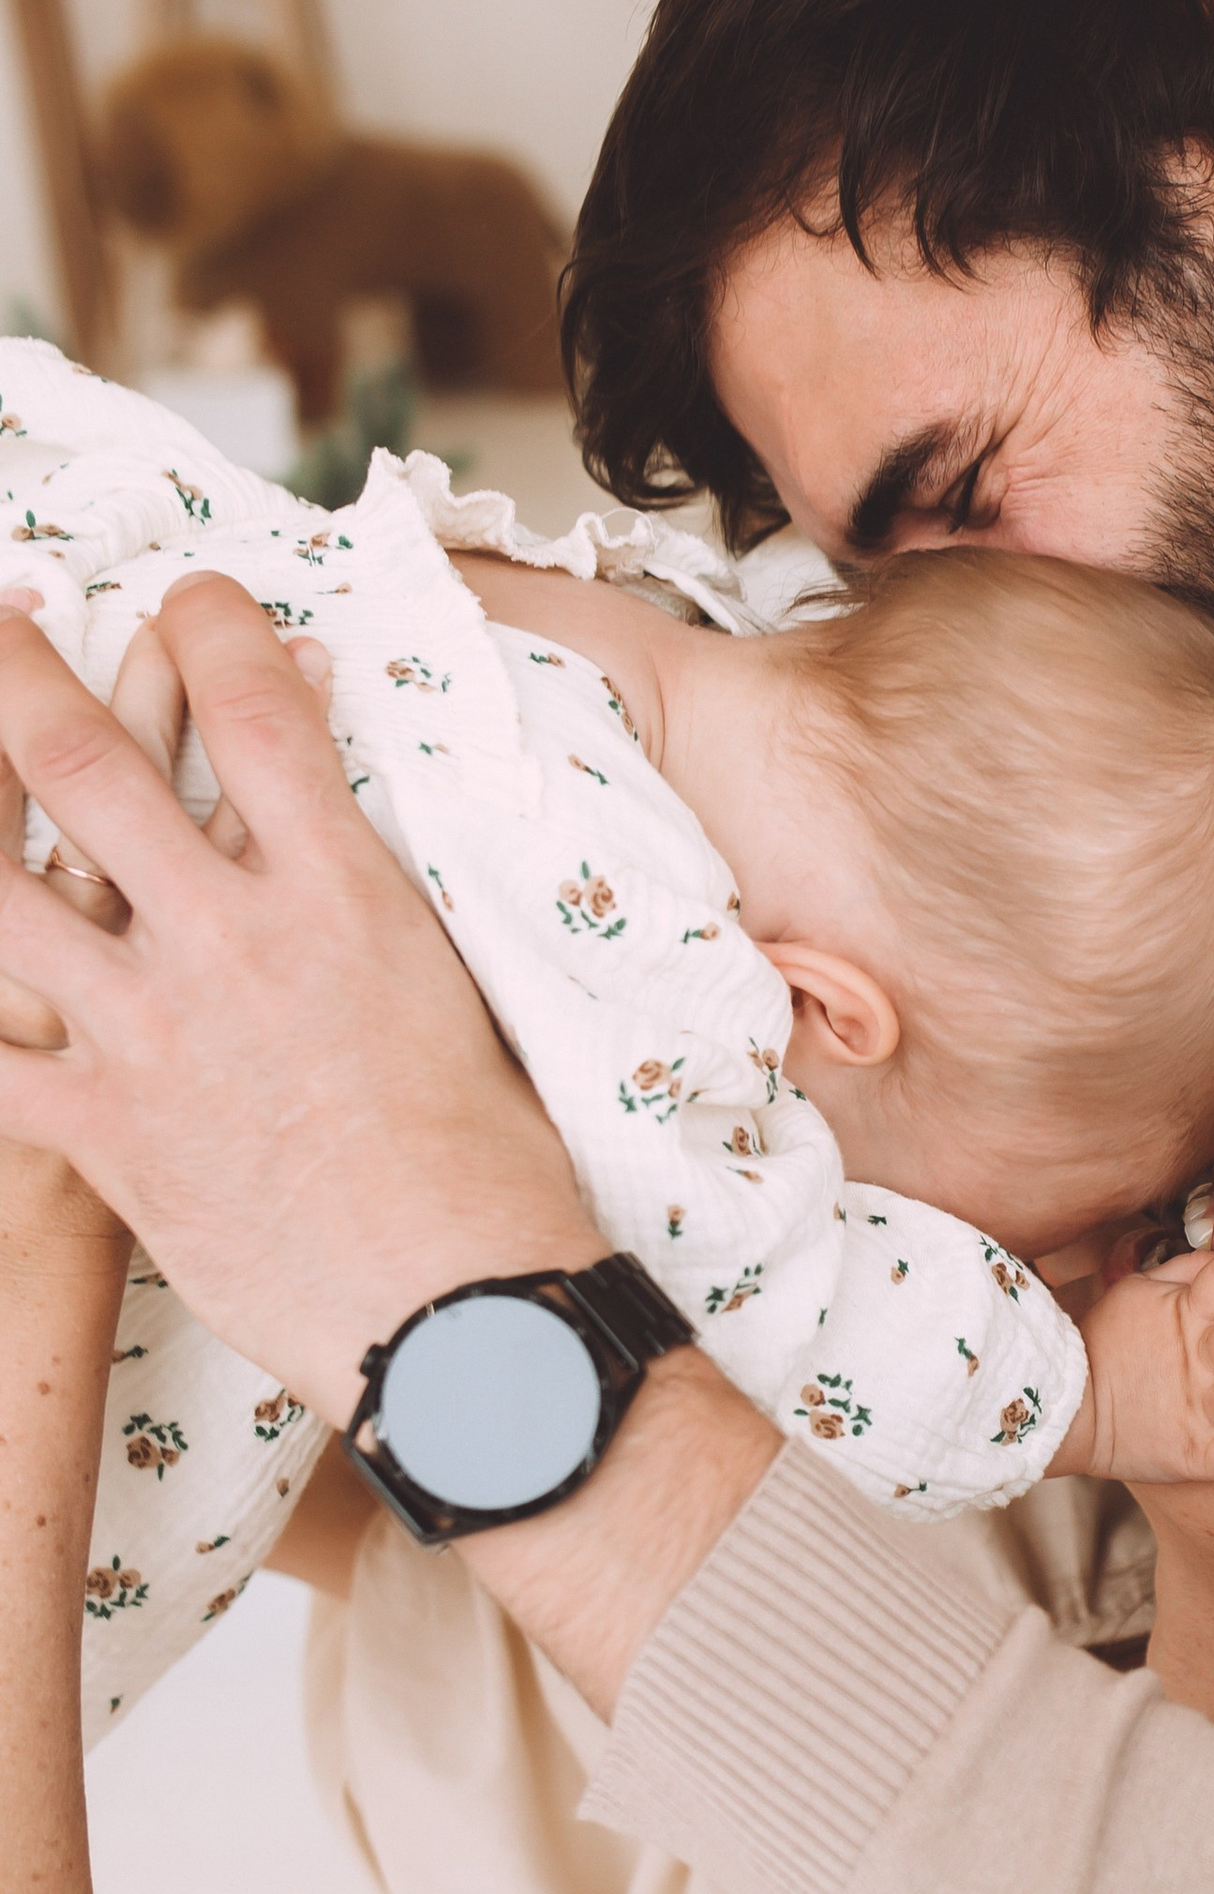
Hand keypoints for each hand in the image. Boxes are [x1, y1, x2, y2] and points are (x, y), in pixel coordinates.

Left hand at [0, 576, 601, 1423]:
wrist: (459, 1296)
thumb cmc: (485, 1154)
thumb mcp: (454, 981)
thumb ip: (377, 886)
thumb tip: (335, 810)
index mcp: (339, 894)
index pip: (256, 710)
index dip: (211, 630)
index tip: (191, 596)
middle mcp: (230, 941)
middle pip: (88, 766)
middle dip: (20, 675)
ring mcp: (153, 1033)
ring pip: (3, 893)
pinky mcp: (106, 1130)